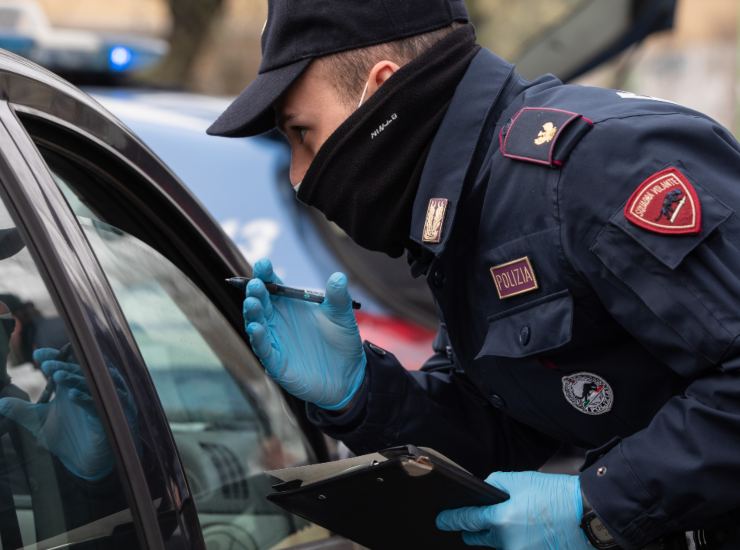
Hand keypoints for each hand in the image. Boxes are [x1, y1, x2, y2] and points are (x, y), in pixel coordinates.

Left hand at [0, 348, 136, 480]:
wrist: (84, 463)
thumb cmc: (67, 439)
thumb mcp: (38, 422)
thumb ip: (19, 410)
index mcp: (74, 387)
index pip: (66, 365)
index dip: (55, 358)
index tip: (39, 355)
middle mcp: (90, 391)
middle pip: (81, 371)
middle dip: (65, 366)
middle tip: (48, 364)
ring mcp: (101, 403)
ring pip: (92, 384)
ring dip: (76, 378)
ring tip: (58, 375)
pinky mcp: (108, 418)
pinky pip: (99, 405)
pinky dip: (87, 399)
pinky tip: (72, 395)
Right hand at [243, 258, 365, 409]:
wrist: (348, 375)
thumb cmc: (341, 341)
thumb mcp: (342, 316)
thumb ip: (338, 298)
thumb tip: (338, 277)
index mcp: (291, 305)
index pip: (273, 286)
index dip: (266, 275)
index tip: (263, 264)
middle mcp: (278, 320)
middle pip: (261, 303)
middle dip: (256, 292)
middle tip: (256, 284)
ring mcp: (275, 341)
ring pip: (257, 324)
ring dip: (253, 313)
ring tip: (253, 302)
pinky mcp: (276, 362)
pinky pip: (264, 349)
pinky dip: (258, 338)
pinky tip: (256, 328)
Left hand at [436, 471, 591, 549]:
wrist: (587, 515)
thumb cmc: (556, 495)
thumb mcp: (520, 480)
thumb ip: (495, 484)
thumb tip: (483, 492)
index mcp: (500, 520)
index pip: (467, 521)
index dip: (451, 520)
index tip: (441, 520)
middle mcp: (507, 543)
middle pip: (478, 539)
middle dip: (475, 531)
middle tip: (479, 522)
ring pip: (499, 546)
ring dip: (500, 537)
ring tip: (518, 522)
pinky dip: (516, 543)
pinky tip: (529, 531)